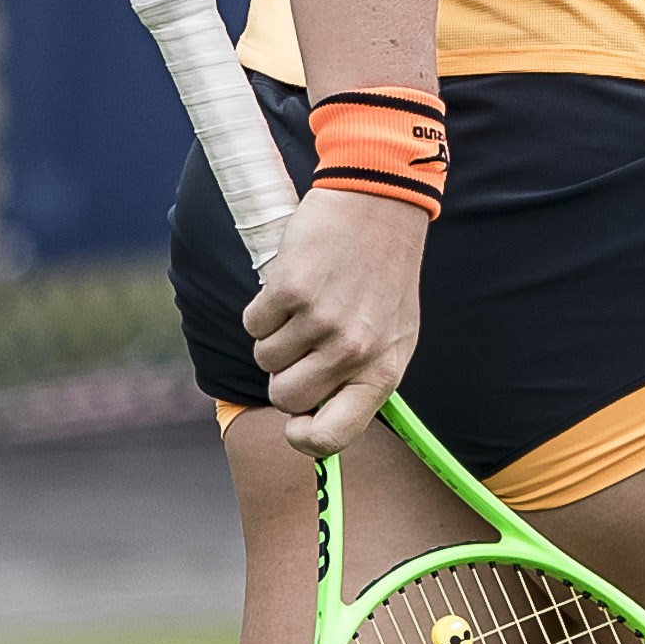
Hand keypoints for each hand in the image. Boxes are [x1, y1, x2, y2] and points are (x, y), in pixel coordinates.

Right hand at [244, 186, 427, 456]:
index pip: (336, 436)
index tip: (294, 426)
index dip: (304, 441)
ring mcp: (323, 322)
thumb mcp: (392, 331)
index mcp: (384, 368)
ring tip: (309, 301)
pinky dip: (263, 306)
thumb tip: (316, 420)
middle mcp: (355, 351)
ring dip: (276, 334)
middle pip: (285, 398)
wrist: (382, 202)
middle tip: (306, 338)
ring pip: (265, 359)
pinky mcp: (292, 292)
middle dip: (285, 373)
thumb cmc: (384, 272)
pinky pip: (252, 323)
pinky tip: (294, 283)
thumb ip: (361, 376)